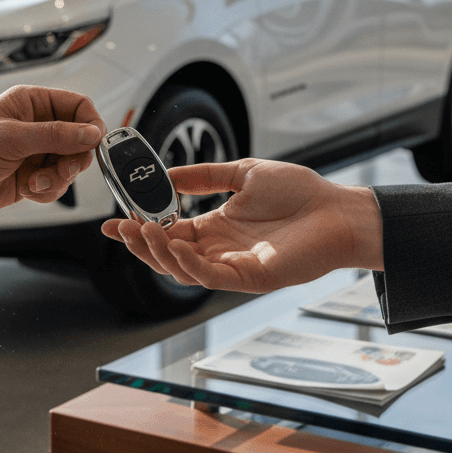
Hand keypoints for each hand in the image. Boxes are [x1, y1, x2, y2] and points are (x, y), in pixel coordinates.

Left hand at [0, 85, 105, 220]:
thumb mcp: (11, 138)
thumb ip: (55, 135)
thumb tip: (90, 133)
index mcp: (30, 104)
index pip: (77, 106)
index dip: (90, 124)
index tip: (93, 144)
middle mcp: (34, 127)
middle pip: (79, 140)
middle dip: (74, 158)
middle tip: (62, 168)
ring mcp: (32, 154)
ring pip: (69, 166)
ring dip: (59, 178)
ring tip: (36, 182)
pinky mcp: (29, 178)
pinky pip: (56, 185)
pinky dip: (48, 191)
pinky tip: (28, 191)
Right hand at [101, 158, 383, 292]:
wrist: (337, 210)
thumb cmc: (301, 193)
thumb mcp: (243, 174)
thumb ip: (205, 176)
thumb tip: (169, 175)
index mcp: (216, 227)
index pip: (168, 232)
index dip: (140, 228)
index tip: (114, 221)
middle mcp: (219, 250)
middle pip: (167, 254)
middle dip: (140, 243)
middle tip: (121, 228)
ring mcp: (232, 266)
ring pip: (181, 269)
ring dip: (157, 252)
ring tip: (140, 230)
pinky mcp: (248, 278)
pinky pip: (208, 277)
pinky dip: (185, 264)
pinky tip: (172, 245)